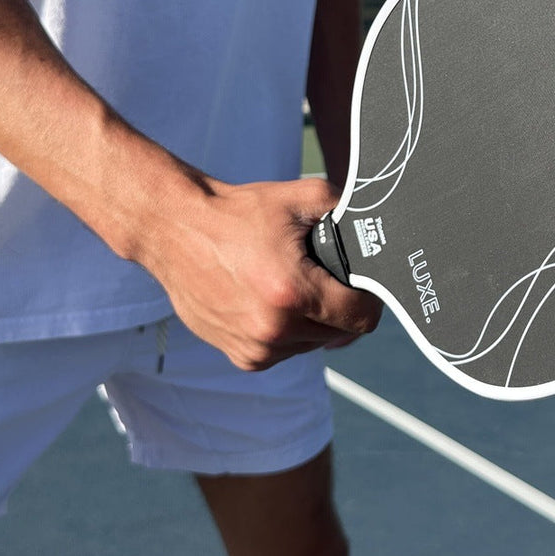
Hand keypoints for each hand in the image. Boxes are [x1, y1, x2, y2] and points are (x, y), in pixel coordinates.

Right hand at [142, 174, 380, 370]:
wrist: (176, 229)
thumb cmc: (237, 214)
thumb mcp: (301, 197)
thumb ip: (347, 212)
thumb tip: (378, 227)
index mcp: (293, 293)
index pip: (362, 317)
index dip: (370, 299)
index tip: (361, 286)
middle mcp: (274, 329)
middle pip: (339, 333)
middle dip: (337, 307)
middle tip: (317, 277)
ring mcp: (256, 348)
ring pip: (312, 344)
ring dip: (311, 321)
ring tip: (287, 286)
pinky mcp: (241, 357)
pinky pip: (285, 352)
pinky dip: (286, 332)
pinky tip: (269, 302)